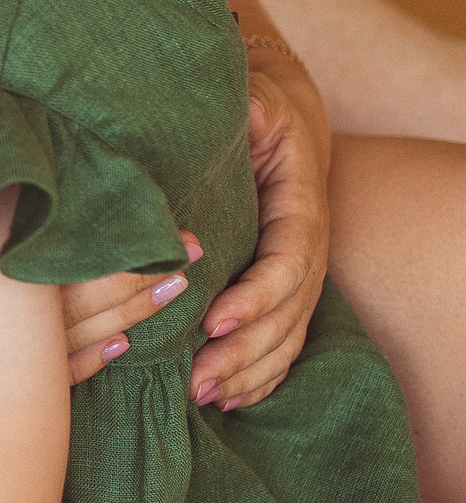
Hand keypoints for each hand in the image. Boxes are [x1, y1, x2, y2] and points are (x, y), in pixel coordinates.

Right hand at [0, 36, 195, 382]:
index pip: (35, 246)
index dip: (99, 231)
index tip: (153, 213)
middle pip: (60, 300)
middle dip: (127, 277)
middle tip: (191, 257)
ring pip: (47, 350)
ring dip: (112, 322)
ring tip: (169, 299)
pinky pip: (16, 385)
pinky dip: (70, 368)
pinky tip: (110, 354)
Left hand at [186, 65, 328, 408]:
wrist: (282, 124)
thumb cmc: (260, 113)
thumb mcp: (258, 103)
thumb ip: (253, 110)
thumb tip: (248, 112)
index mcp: (300, 211)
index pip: (286, 264)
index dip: (255, 297)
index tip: (214, 321)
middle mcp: (307, 252)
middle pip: (285, 316)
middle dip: (242, 352)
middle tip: (196, 379)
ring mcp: (300, 277)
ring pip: (284, 338)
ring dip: (246, 372)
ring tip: (202, 395)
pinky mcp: (284, 291)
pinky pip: (282, 343)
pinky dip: (260, 375)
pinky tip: (227, 398)